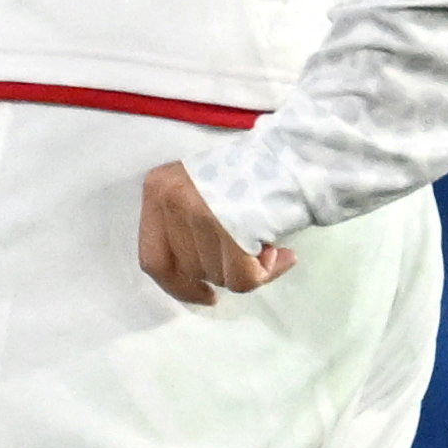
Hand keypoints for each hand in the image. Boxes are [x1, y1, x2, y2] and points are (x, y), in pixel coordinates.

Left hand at [137, 158, 293, 307]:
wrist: (294, 154)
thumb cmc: (253, 173)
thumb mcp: (201, 190)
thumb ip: (187, 228)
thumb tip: (196, 281)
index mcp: (158, 188)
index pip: (153, 259)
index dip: (178, 286)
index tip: (206, 293)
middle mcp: (170, 199)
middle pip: (189, 269)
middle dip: (223, 271)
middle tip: (254, 254)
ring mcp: (198, 213)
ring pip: (216, 275)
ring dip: (247, 268)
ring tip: (268, 242)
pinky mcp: (228, 230)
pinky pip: (241, 278)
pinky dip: (264, 274)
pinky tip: (279, 254)